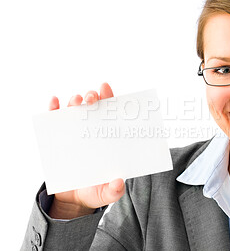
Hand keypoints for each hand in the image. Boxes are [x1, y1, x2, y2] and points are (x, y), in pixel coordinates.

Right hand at [48, 82, 125, 218]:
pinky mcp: (57, 138)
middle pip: (92, 107)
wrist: (73, 199)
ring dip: (75, 101)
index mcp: (107, 138)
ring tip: (76, 100)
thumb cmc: (94, 190)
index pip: (110, 114)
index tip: (106, 89)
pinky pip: (53, 120)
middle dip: (92, 98)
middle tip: (91, 98)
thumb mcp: (105, 193)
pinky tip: (54, 102)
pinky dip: (53, 109)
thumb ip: (114, 190)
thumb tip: (118, 183)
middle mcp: (91, 131)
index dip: (109, 99)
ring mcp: (74, 133)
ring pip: (74, 110)